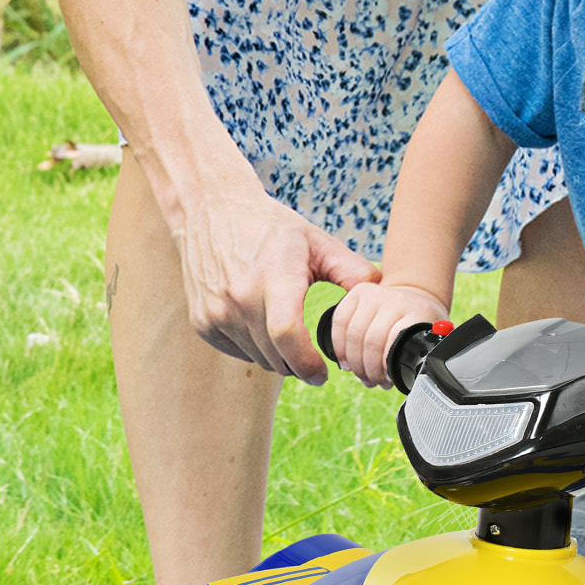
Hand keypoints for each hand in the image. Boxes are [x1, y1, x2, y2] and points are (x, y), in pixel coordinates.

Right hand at [173, 183, 378, 383]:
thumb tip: (381, 296)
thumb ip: (353, 271)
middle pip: (276, 356)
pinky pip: (239, 352)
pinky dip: (256, 349)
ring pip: (258, 359)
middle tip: (315, 359)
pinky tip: (263, 326)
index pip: (287, 334)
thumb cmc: (271, 228)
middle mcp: (239, 297)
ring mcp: (216, 312)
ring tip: (290, 335)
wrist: (211, 211)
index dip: (308, 363)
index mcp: (273, 277)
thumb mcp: (317, 243)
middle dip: (300, 365)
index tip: (324, 373)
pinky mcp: (202, 322)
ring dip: (279, 358)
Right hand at [331, 281, 450, 388]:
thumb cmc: (421, 324)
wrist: (414, 298)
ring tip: (362, 376)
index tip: (388, 381)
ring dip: (354, 362)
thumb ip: (425, 355)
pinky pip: (340, 321)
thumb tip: (415, 378)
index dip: (385, 366)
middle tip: (374, 382)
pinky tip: (345, 362)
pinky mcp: (357, 293)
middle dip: (369, 370)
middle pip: (371, 341)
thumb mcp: (431, 338)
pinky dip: (340, 346)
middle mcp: (395, 300)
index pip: (394, 342)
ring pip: (353, 334)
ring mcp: (375, 294)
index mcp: (418, 312)